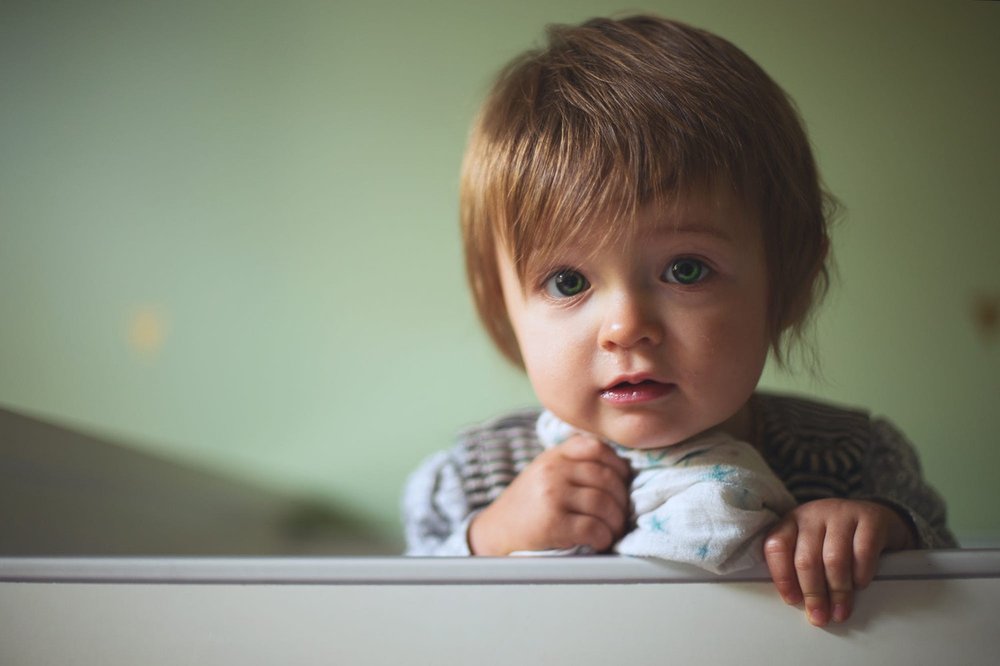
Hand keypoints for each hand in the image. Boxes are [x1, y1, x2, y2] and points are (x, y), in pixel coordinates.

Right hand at [468, 434, 631, 554]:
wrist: (494, 533)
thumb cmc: (525, 507)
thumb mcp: (542, 473)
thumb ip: (571, 464)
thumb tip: (619, 471)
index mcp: (553, 456)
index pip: (596, 448)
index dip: (618, 466)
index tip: (623, 483)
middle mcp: (552, 471)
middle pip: (606, 478)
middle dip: (621, 500)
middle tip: (621, 515)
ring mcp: (552, 496)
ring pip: (604, 503)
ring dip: (615, 522)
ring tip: (612, 531)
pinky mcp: (553, 524)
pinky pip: (593, 528)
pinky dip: (604, 537)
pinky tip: (599, 542)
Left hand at [763, 498, 915, 626]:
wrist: (875, 517)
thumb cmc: (838, 538)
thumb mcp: (813, 544)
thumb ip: (801, 567)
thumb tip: (801, 604)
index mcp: (792, 521)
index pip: (776, 546)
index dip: (782, 577)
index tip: (792, 600)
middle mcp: (813, 514)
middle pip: (806, 559)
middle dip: (812, 593)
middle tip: (819, 616)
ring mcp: (841, 513)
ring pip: (834, 560)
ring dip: (837, 592)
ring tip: (839, 611)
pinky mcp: (870, 518)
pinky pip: (863, 553)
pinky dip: (860, 575)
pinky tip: (860, 585)